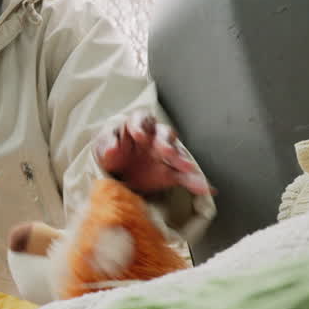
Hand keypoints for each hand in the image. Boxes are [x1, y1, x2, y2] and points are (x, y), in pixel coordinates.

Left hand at [95, 111, 211, 196]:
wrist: (115, 170)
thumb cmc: (110, 150)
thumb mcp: (103, 145)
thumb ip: (107, 144)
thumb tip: (111, 149)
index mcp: (136, 125)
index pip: (141, 120)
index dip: (141, 126)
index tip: (139, 136)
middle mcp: (154, 137)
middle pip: (164, 135)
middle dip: (166, 143)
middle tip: (167, 152)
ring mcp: (165, 154)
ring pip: (177, 153)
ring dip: (182, 160)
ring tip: (188, 169)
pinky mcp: (170, 172)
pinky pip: (185, 176)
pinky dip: (195, 182)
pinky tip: (205, 188)